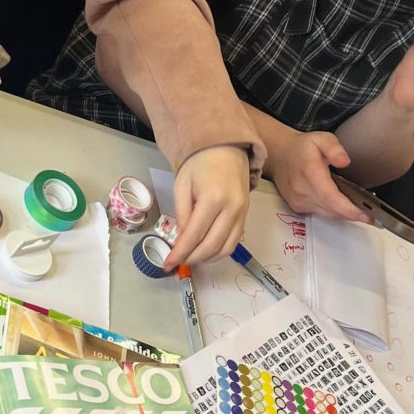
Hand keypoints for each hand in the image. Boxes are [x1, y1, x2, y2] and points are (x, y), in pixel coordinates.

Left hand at [166, 145, 251, 268]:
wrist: (226, 149)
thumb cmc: (200, 163)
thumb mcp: (182, 185)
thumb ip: (182, 214)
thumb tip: (181, 239)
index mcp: (212, 198)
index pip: (194, 234)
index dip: (180, 253)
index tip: (168, 264)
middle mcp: (231, 208)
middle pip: (211, 246)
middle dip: (192, 258)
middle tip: (178, 261)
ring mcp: (242, 213)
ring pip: (226, 249)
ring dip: (207, 258)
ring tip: (191, 257)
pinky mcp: (246, 215)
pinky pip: (234, 241)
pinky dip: (219, 251)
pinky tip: (206, 250)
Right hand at [264, 129, 366, 221]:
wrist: (279, 155)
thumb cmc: (301, 147)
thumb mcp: (321, 138)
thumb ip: (334, 148)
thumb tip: (345, 162)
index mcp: (310, 173)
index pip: (330, 197)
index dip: (349, 209)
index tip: (365, 215)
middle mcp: (302, 191)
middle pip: (331, 210)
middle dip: (353, 215)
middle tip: (374, 217)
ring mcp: (298, 202)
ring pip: (327, 214)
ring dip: (345, 215)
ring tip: (363, 214)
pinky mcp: (298, 207)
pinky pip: (320, 213)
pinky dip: (334, 213)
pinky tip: (345, 209)